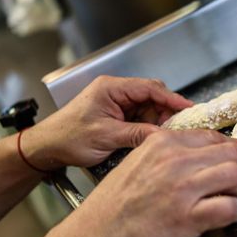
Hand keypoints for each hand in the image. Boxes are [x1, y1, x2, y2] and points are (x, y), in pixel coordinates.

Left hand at [22, 76, 192, 168]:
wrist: (47, 147)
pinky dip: (150, 126)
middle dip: (167, 111)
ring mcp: (117, 103)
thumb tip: (163, 136)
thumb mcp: (106, 136)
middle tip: (181, 126)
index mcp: (111, 88)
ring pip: (149, 108)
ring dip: (159, 121)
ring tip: (167, 135)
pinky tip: (154, 137)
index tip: (188, 107)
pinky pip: (141, 117)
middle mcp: (116, 92)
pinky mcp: (117, 115)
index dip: (172, 98)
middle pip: (152, 96)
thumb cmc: (67, 137)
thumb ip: (137, 134)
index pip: (149, 88)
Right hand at [72, 129, 236, 236]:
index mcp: (165, 143)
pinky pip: (231, 208)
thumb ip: (172, 150)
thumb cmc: (119, 199)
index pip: (215, 136)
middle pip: (233, 153)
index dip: (234, 148)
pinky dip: (234, 211)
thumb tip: (208, 150)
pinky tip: (225, 213)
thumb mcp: (141, 159)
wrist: (100, 231)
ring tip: (232, 195)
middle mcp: (176, 161)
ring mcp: (183, 188)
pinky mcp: (189, 217)